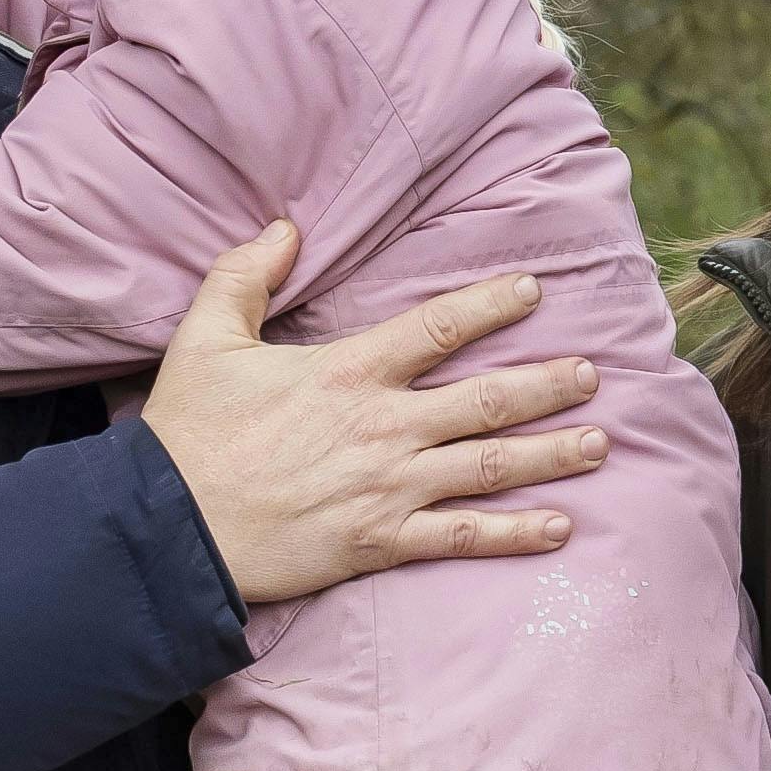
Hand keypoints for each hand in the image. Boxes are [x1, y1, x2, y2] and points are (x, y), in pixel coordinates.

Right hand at [143, 227, 607, 607]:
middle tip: (593, 373)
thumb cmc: (187, 433)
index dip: (492, 305)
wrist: (169, 528)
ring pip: (490, 465)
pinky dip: (516, 533)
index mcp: (349, 370)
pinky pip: (462, 538)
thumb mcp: (205, 336)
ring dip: (552, 453)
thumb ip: (247, 274)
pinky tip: (561, 527)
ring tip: (601, 442)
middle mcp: (384, 427)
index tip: (534, 290)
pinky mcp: (381, 543)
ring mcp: (389, 488)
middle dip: (548, 385)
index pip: (440, 326)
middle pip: (487, 399)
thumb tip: (286, 227)